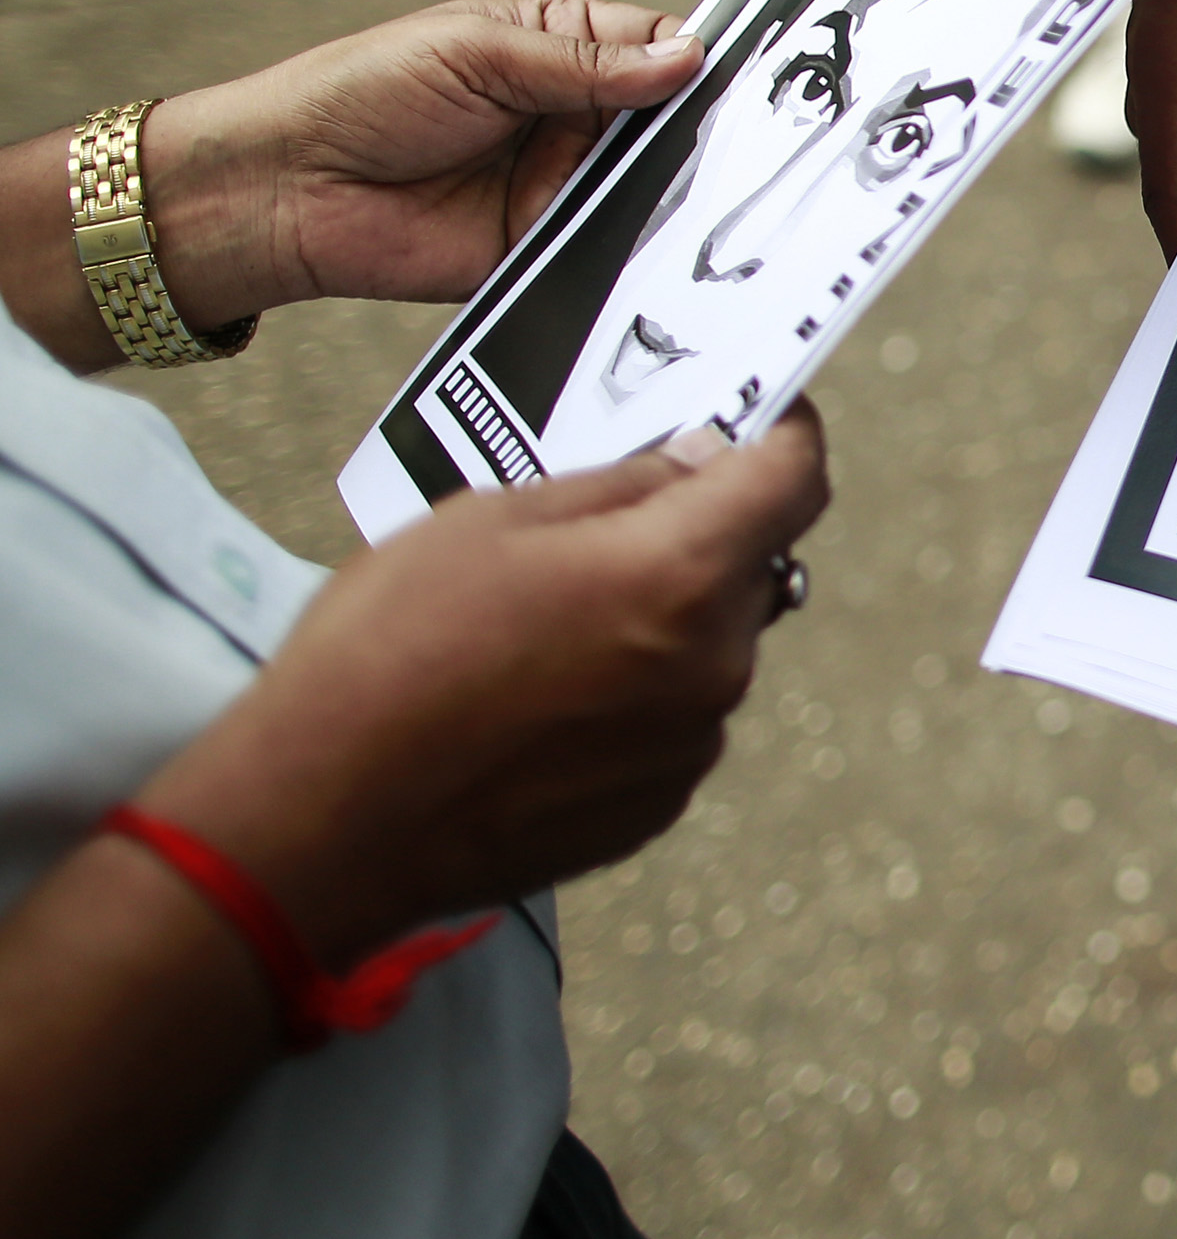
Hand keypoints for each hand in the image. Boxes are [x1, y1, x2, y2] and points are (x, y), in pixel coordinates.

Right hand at [134, 408, 829, 968]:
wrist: (319, 819)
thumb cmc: (385, 655)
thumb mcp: (489, 520)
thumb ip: (620, 485)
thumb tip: (697, 462)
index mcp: (680, 574)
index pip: (794, 480)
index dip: (783, 436)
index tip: (761, 418)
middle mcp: (713, 664)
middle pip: (751, 566)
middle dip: (701, 533)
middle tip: (605, 527)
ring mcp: (691, 744)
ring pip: (711, 645)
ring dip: (663, 619)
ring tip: (545, 628)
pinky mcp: (659, 804)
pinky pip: (675, 718)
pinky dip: (635, 693)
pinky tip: (541, 699)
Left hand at [143, 0, 702, 329]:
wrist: (284, 191)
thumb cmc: (359, 94)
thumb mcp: (477, 52)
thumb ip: (585, 63)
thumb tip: (686, 55)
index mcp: (556, 48)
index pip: (654, 46)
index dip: (699, 58)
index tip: (747, 71)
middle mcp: (569, 117)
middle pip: (665, 121)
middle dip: (698, 128)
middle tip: (744, 136)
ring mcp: (561, 185)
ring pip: (647, 187)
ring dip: (669, 188)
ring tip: (699, 184)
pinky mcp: (546, 248)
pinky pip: (607, 248)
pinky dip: (631, 245)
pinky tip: (653, 236)